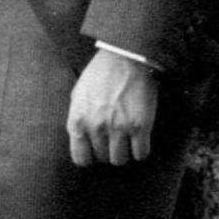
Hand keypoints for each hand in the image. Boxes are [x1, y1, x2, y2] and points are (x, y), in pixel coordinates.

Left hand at [67, 49, 157, 166]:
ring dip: (124, 152)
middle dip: (108, 150)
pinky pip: (141, 154)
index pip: (80, 158)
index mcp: (78, 121)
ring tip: (127, 140)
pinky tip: (140, 139)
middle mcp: (96, 127)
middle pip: (102, 159)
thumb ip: (77, 119)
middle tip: (115, 138)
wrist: (126, 58)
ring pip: (120, 160)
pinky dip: (141, 150)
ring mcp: (118, 128)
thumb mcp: (78, 95)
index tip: (97, 150)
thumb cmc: (100, 74)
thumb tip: (79, 139)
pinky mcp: (140, 127)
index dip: (90, 156)